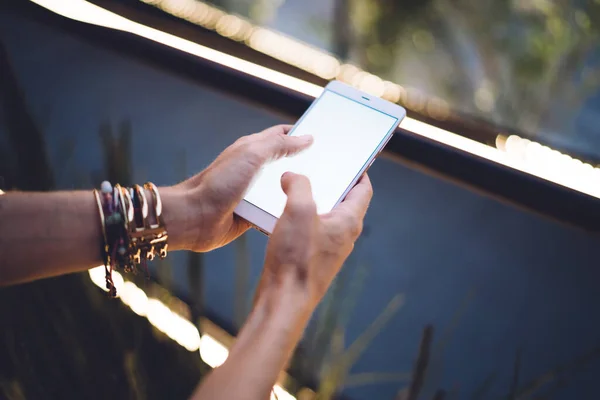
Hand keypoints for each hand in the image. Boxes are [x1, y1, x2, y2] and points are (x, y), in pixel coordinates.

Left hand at [172, 125, 312, 251]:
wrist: (196, 217)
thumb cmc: (218, 183)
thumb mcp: (252, 155)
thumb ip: (279, 145)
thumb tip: (306, 138)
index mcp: (252, 149)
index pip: (281, 136)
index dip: (300, 134)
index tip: (322, 137)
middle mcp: (253, 169)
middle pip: (285, 163)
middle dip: (305, 164)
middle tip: (329, 168)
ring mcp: (253, 192)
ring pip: (282, 189)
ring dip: (296, 191)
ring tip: (320, 193)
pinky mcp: (252, 213)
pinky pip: (275, 210)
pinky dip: (285, 211)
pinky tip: (300, 213)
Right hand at [258, 171, 372, 308]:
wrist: (283, 299)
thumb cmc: (296, 258)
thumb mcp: (298, 210)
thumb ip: (299, 185)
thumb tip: (293, 177)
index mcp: (348, 221)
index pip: (363, 190)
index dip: (360, 172)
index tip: (352, 159)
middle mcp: (343, 236)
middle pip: (343, 202)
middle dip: (331, 184)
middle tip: (317, 168)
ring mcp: (328, 250)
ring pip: (324, 217)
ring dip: (312, 202)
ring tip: (294, 188)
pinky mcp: (312, 259)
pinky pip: (310, 232)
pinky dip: (301, 220)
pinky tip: (282, 216)